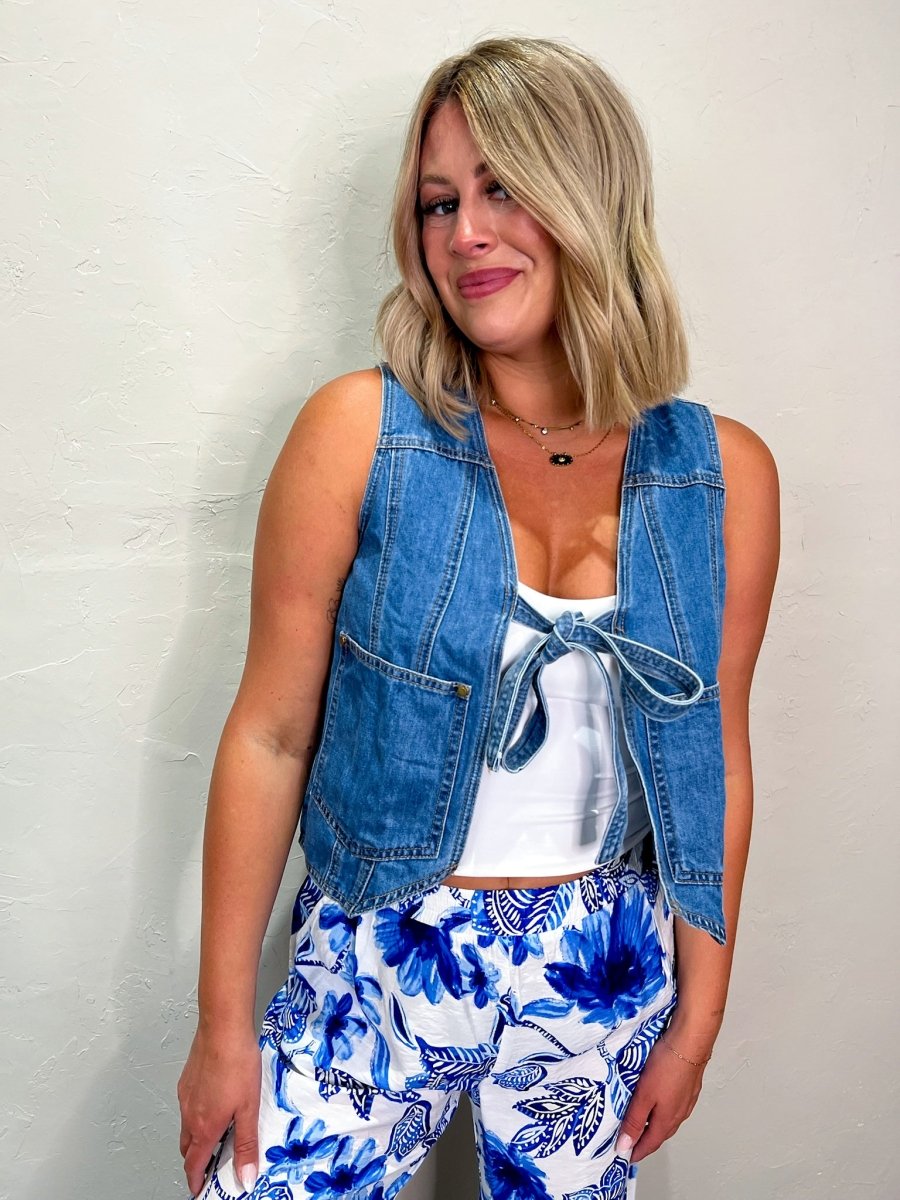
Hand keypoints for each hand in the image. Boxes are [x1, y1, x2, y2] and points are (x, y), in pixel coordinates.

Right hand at [177, 1023, 261, 1197]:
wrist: (223, 1027)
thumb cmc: (237, 1062)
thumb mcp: (249, 1108)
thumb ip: (246, 1144)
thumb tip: (245, 1176)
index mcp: (205, 1126)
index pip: (194, 1164)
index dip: (196, 1180)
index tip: (199, 1188)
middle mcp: (190, 1114)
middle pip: (187, 1148)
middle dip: (196, 1160)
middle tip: (210, 1165)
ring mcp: (186, 1096)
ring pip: (186, 1126)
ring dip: (196, 1136)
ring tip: (216, 1134)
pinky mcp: (187, 1080)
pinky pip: (188, 1106)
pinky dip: (196, 1115)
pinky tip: (214, 1103)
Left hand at [615, 1035, 707, 1163]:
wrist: (689, 1042)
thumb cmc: (665, 1066)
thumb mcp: (643, 1095)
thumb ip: (634, 1120)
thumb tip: (625, 1146)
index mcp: (667, 1120)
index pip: (650, 1143)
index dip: (637, 1151)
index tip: (624, 1156)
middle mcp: (679, 1114)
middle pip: (660, 1134)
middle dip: (645, 1140)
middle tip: (630, 1141)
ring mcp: (686, 1101)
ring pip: (668, 1120)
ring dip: (654, 1126)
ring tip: (640, 1124)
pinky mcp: (689, 1088)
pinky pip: (673, 1107)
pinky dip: (662, 1112)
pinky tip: (657, 1103)